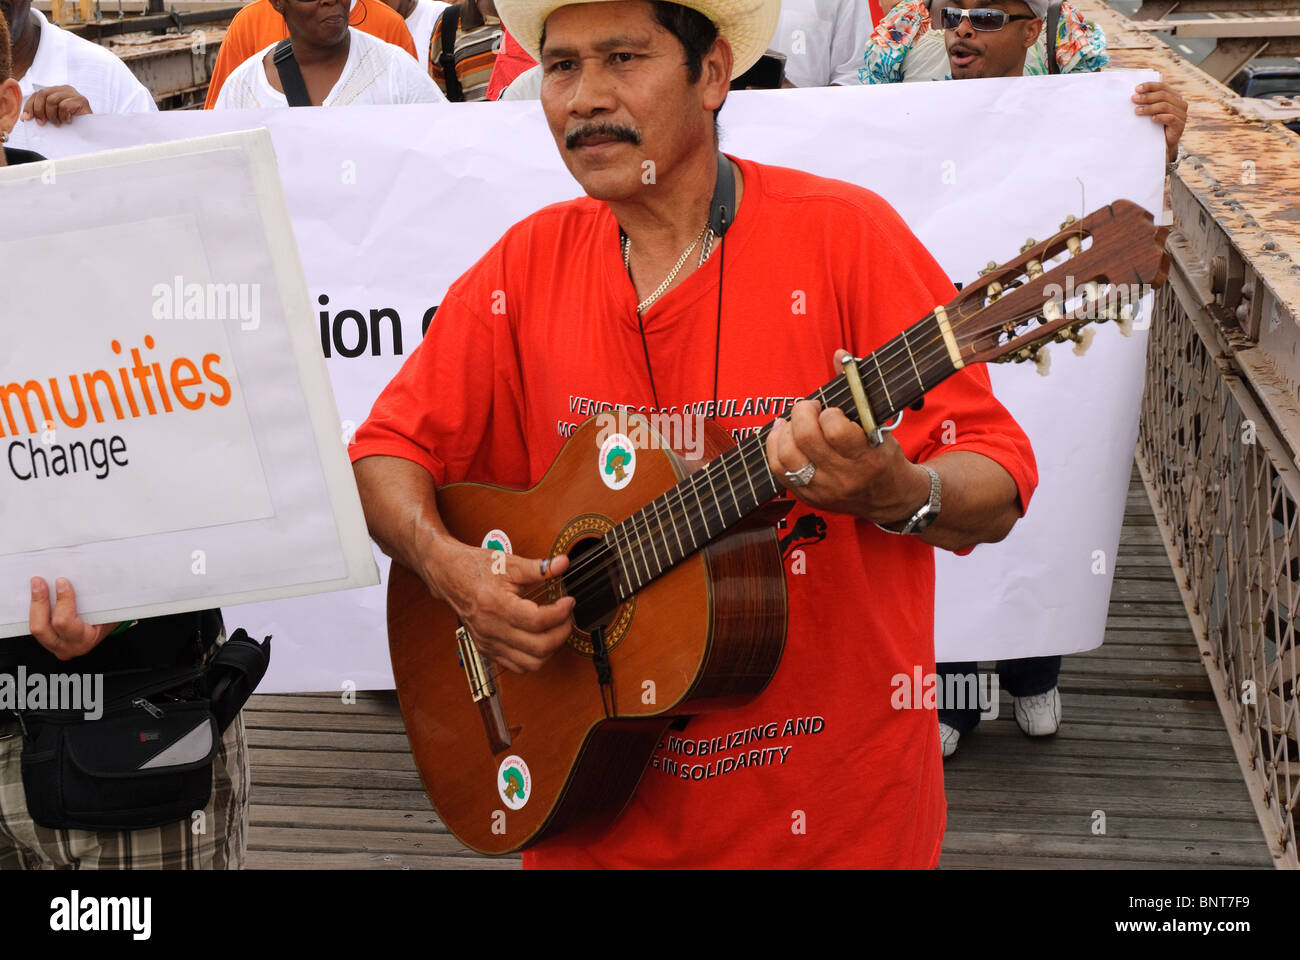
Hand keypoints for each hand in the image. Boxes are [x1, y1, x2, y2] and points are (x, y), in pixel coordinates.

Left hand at [21, 86, 92, 125]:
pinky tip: (68, 121)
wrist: (94, 129)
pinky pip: (64, 106)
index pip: (37, 94)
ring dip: (52, 115)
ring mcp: (74, 93)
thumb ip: (42, 113)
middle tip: (43, 122)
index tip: (26, 118)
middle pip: (43, 94)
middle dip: (39, 110)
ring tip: (58, 123)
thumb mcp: (54, 116)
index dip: (30, 106)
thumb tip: (25, 118)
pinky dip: (63, 116)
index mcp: (57, 90)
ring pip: (52, 100)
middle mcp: (64, 89)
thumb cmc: (74, 123)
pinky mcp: (81, 100)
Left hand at [28, 577, 119, 660]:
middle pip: (41, 627)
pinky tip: (37, 596)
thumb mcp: (107, 609)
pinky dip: (35, 610)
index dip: (62, 601)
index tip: (62, 582)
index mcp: (85, 639)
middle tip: (39, 582)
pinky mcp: (47, 641)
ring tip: (36, 586)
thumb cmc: (109, 618)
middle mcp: (67, 646)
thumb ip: (96, 597)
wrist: (107, 630)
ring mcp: (54, 646)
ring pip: (35, 627)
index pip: (64, 622)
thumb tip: (84, 576)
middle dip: (39, 602)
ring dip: (34, 604)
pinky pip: (36, 625)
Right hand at [423, 541, 574, 674]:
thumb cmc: (476, 568)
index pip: (538, 621)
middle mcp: (491, 629)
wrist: (449, 576)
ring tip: (556, 629)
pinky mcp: (487, 650)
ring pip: (531, 663)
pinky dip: (534, 657)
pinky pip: (518, 666)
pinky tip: (540, 639)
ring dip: (551, 649)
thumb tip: (562, 564)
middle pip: (538, 647)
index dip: (561, 613)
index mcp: (496, 606)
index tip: (568, 602)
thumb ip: (538, 567)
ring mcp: (488, 643)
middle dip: (561, 633)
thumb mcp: (509, 563)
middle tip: (567, 617)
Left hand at [764, 350, 930, 523]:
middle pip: (807, 440)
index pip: (836, 431)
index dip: (829, 413)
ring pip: (788, 457)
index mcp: (867, 458)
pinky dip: (774, 447)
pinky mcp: (808, 497)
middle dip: (802, 414)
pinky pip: (779, 471)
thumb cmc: (882, 454)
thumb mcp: (879, 424)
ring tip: (792, 421)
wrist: (887, 498)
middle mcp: (843, 477)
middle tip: (809, 407)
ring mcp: (824, 490)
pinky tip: (780, 433)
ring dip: (785, 431)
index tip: (832, 410)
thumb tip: (839, 355)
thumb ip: (858, 389)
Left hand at [1132, 81, 1186, 163]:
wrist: (1163, 144)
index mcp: (1174, 96)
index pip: (1162, 87)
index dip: (1150, 86)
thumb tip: (1134, 95)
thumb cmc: (1155, 125)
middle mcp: (1180, 103)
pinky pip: (1170, 118)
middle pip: (1163, 96)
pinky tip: (1151, 119)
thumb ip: (1148, 102)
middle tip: (1134, 99)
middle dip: (1147, 97)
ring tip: (1137, 111)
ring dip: (1149, 108)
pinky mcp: (1180, 126)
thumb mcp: (1151, 111)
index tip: (1136, 89)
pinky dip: (1160, 117)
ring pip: (1165, 106)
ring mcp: (1182, 114)